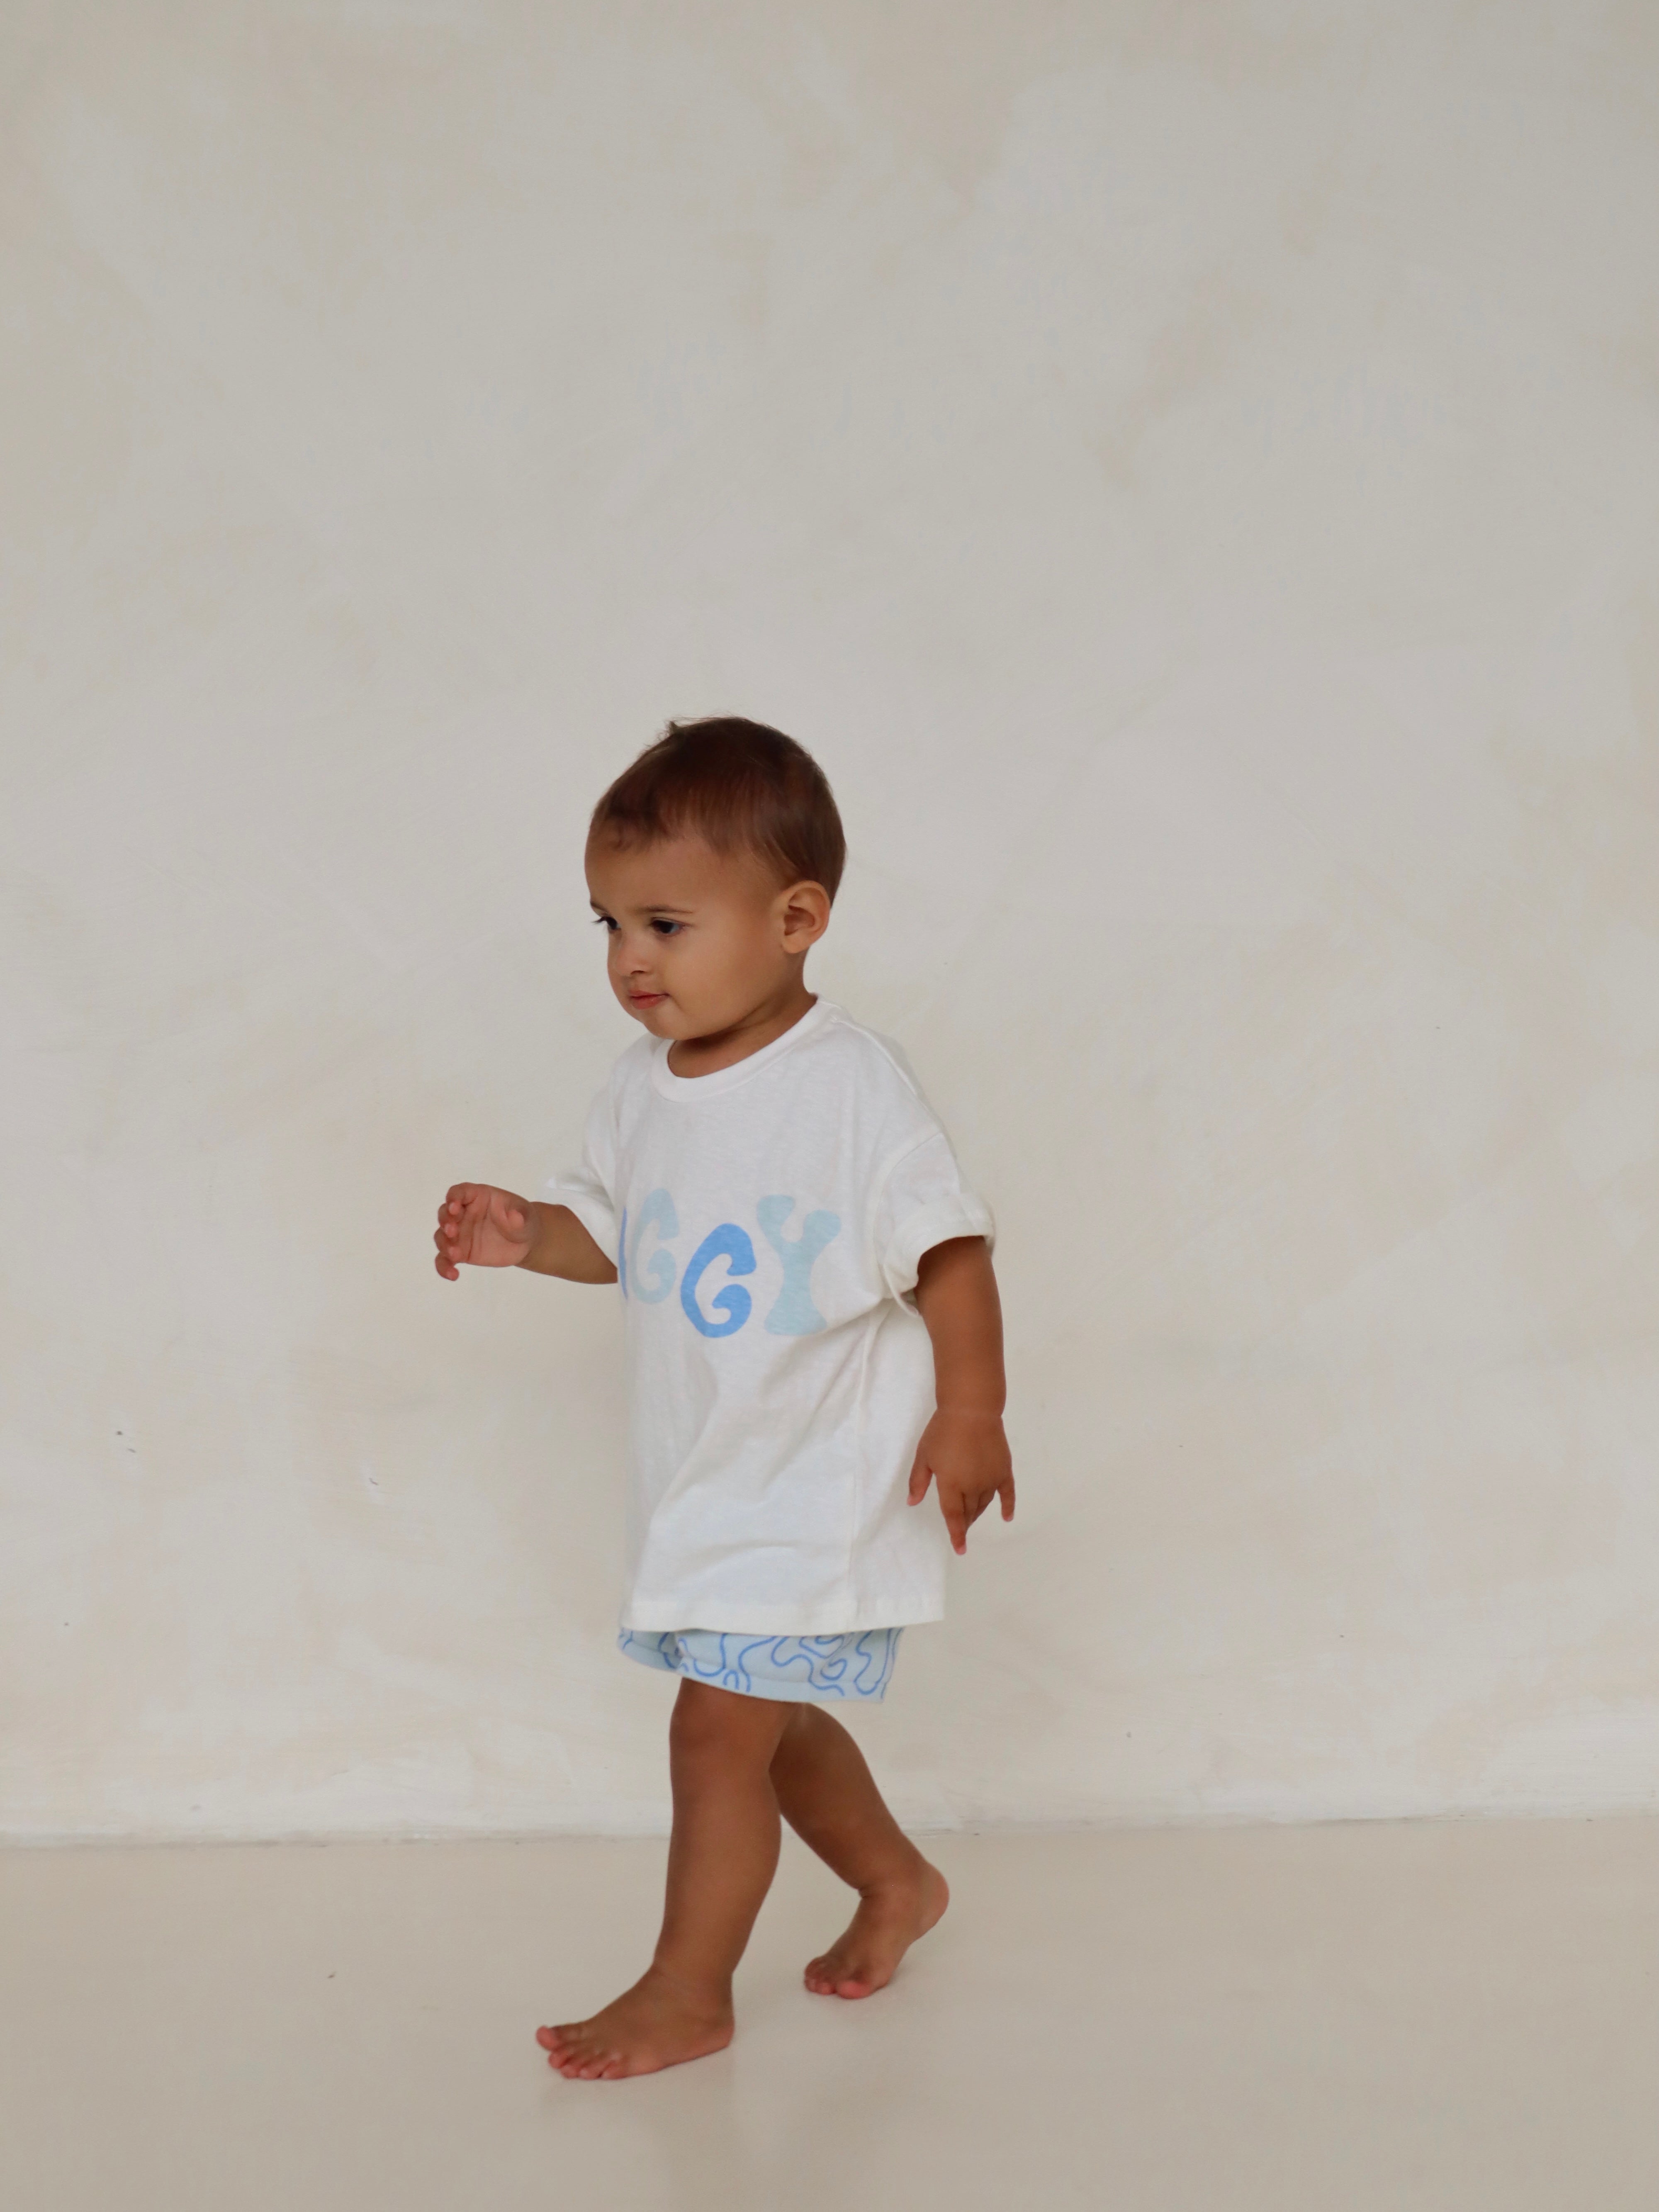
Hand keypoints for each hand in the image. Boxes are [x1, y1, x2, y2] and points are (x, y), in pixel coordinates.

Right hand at [434, 1184, 535, 1278]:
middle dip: (445, 1222)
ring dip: (444, 1245)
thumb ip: (518, 1215)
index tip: (454, 1206)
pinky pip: (445, 1260)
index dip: (453, 1198)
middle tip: (452, 1231)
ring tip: (455, 1255)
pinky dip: (444, 1267)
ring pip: (441, 1237)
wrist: (524, 1241)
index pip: (459, 1192)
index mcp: (477, 1197)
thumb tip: (515, 1217)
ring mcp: (460, 1234)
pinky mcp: (460, 1252)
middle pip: (445, 1214)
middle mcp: (464, 1214)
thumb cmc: (522, 1219)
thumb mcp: (525, 1214)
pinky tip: (453, 1275)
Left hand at [906, 1409, 1014, 1555]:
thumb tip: (912, 1503)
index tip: (959, 1549)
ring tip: (972, 1517)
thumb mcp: (924, 1455)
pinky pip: (1007, 1493)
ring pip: (984, 1504)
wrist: (971, 1410)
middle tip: (960, 1528)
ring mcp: (990, 1479)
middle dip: (964, 1523)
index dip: (956, 1535)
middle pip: (969, 1512)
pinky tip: (1007, 1517)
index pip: (954, 1517)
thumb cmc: (942, 1431)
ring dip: (977, 1513)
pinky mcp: (1003, 1470)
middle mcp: (973, 1487)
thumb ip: (918, 1481)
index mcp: (951, 1485)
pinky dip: (1007, 1506)